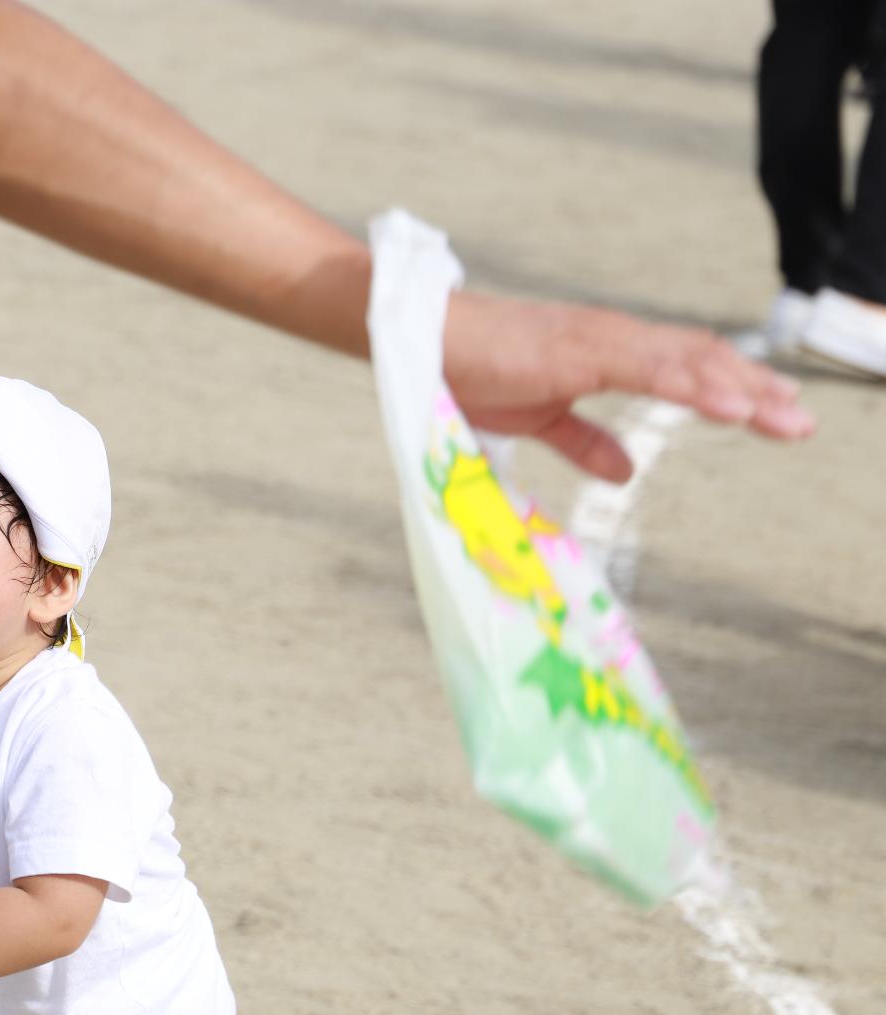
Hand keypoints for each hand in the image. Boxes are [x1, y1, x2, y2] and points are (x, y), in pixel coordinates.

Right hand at [443, 291, 813, 481]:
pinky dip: (697, 388)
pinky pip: (651, 370)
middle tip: (800, 422)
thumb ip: (585, 442)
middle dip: (756, 390)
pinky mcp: (580, 352)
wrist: (420, 340)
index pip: (685, 365)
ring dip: (742, 390)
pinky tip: (733, 408)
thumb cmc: (470, 370)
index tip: (774, 413)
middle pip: (702, 360)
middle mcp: (615, 337)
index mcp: (607, 351)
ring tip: (784, 417)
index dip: (733, 387)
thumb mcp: (539, 419)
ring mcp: (600, 341)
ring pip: (689, 362)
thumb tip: (626, 470)